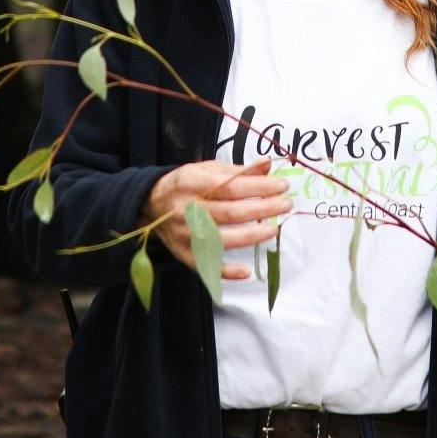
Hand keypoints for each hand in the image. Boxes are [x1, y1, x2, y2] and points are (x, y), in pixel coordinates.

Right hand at [146, 159, 292, 280]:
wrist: (150, 204)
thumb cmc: (186, 184)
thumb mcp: (207, 169)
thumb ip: (238, 170)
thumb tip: (268, 165)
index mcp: (193, 183)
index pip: (233, 186)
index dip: (260, 187)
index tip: (282, 186)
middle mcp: (188, 209)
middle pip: (232, 212)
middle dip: (263, 209)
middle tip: (286, 205)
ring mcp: (186, 234)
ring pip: (223, 239)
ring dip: (252, 236)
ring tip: (273, 229)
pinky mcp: (184, 254)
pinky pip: (207, 266)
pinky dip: (226, 272)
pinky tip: (246, 271)